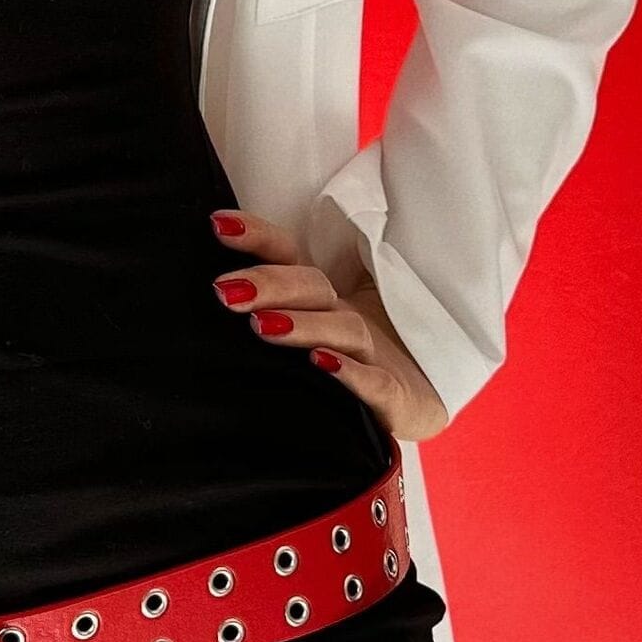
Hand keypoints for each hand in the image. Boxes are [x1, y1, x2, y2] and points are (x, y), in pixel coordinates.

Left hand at [206, 210, 451, 444]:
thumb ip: (279, 310)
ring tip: (260, 325)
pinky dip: (352, 374)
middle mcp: (349, 321)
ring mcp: (378, 357)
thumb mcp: (319, 335)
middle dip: (270, 284)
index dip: (260, 237)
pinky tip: (321, 364)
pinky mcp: (399, 399)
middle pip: (314, 287)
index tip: (219, 225)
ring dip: (303, 325)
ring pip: (343, 329)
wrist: (423, 416)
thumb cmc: (358, 368)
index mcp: (327, 300)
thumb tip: (221, 292)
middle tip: (225, 290)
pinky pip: (376, 384)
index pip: (291, 257)